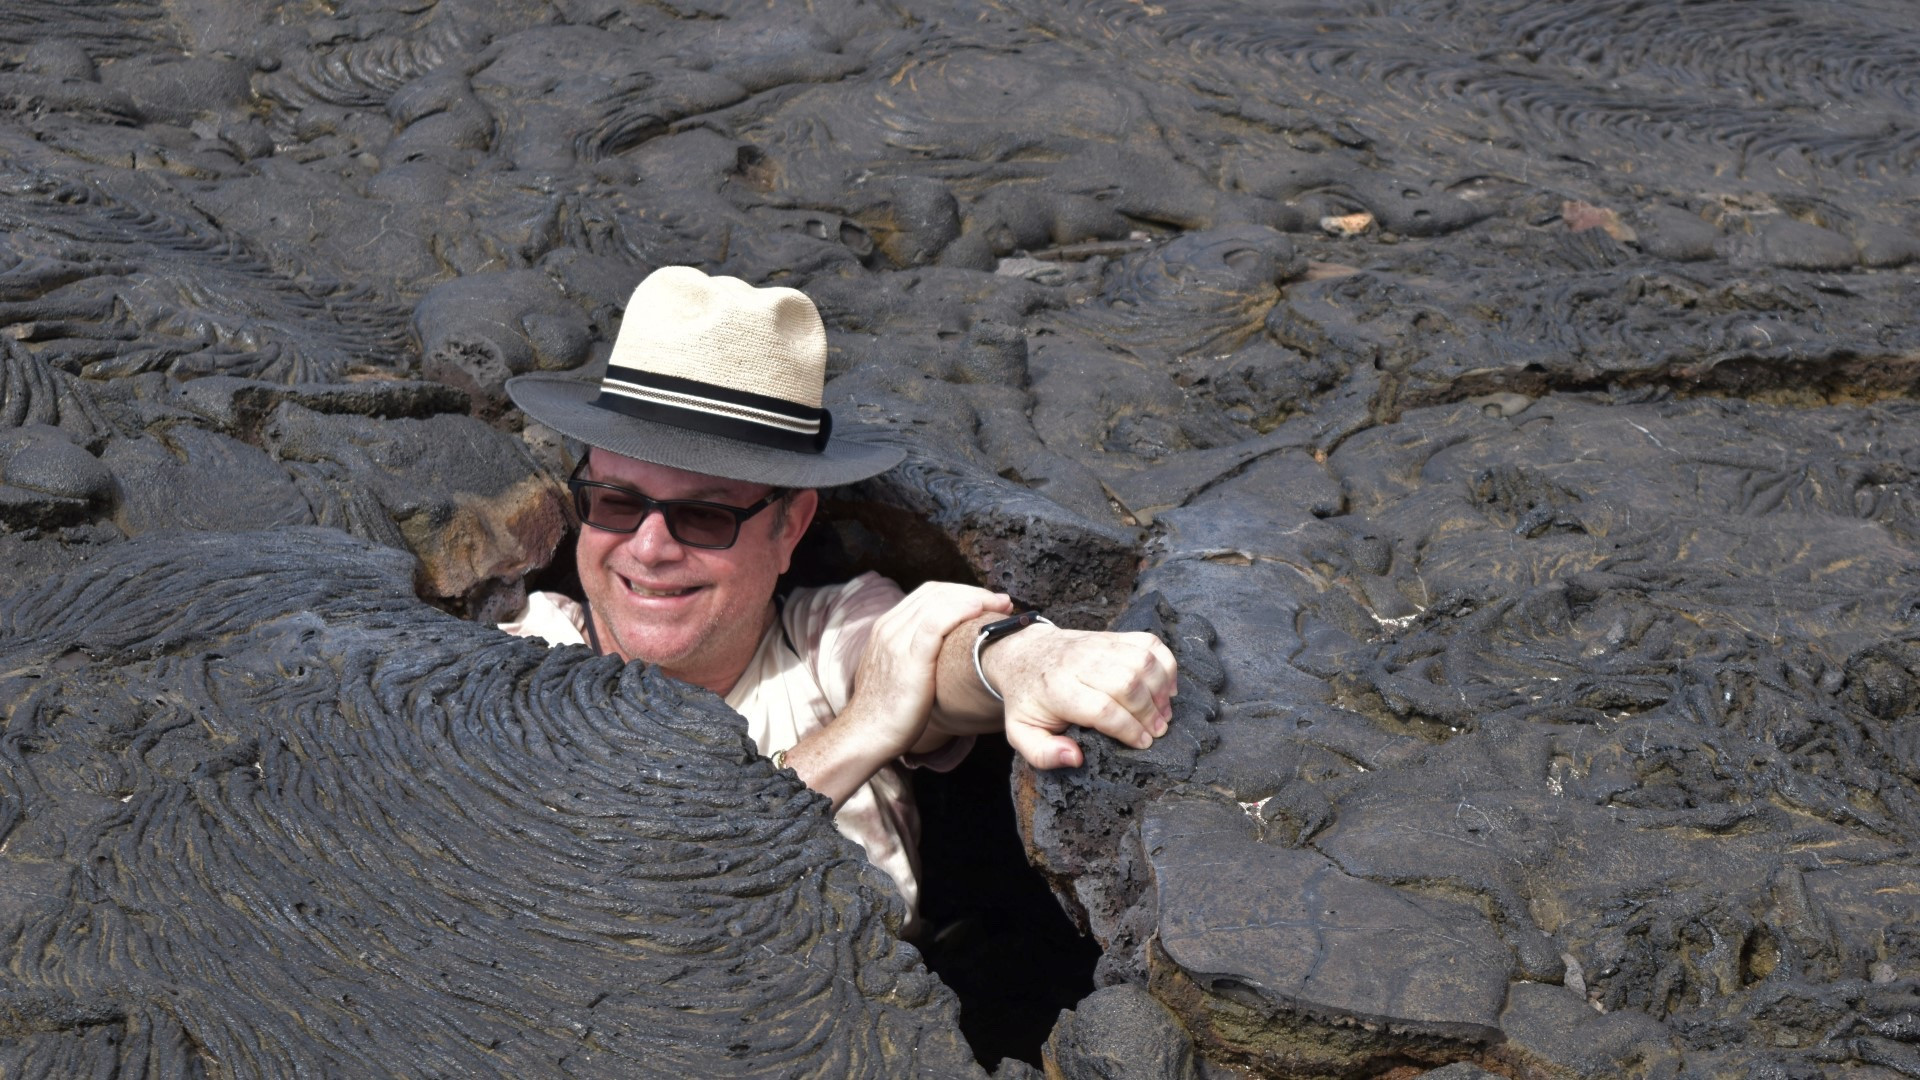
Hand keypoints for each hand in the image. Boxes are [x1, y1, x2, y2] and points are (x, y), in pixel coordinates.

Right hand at [840, 582, 1014, 760]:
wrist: (867, 735)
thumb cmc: (890, 712)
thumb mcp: (901, 673)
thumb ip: (916, 655)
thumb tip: (947, 653)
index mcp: (888, 627)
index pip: (929, 594)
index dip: (962, 592)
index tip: (989, 602)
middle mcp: (890, 627)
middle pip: (937, 592)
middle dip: (974, 592)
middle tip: (1003, 601)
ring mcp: (897, 640)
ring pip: (939, 601)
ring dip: (976, 598)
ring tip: (1002, 606)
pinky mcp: (908, 658)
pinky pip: (936, 622)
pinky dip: (961, 610)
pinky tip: (980, 611)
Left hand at [983, 626, 1177, 768]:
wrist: (1024, 654)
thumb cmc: (1028, 699)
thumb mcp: (1021, 733)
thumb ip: (1043, 754)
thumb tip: (1075, 758)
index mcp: (1056, 689)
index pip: (1102, 708)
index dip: (1128, 729)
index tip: (1142, 743)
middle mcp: (1079, 662)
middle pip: (1127, 683)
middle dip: (1149, 712)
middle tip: (1157, 732)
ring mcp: (1098, 644)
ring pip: (1142, 661)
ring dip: (1160, 690)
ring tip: (1162, 713)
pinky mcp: (1112, 636)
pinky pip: (1149, 643)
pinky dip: (1166, 664)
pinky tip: (1166, 688)